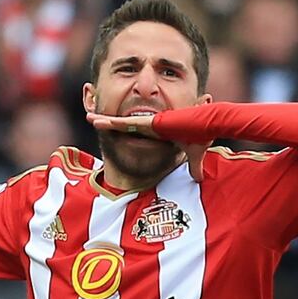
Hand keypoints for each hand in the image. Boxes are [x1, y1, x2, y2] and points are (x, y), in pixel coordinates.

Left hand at [85, 112, 209, 181]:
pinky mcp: (147, 121)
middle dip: (110, 122)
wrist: (207, 121)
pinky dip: (110, 122)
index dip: (125, 129)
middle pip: (125, 124)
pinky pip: (123, 122)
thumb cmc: (202, 133)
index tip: (115, 131)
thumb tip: (198, 179)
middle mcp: (150, 124)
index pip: (137, 131)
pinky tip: (96, 121)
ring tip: (89, 119)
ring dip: (105, 121)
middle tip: (94, 121)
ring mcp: (147, 122)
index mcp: (158, 130)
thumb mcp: (195, 154)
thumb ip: (193, 166)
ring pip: (121, 121)